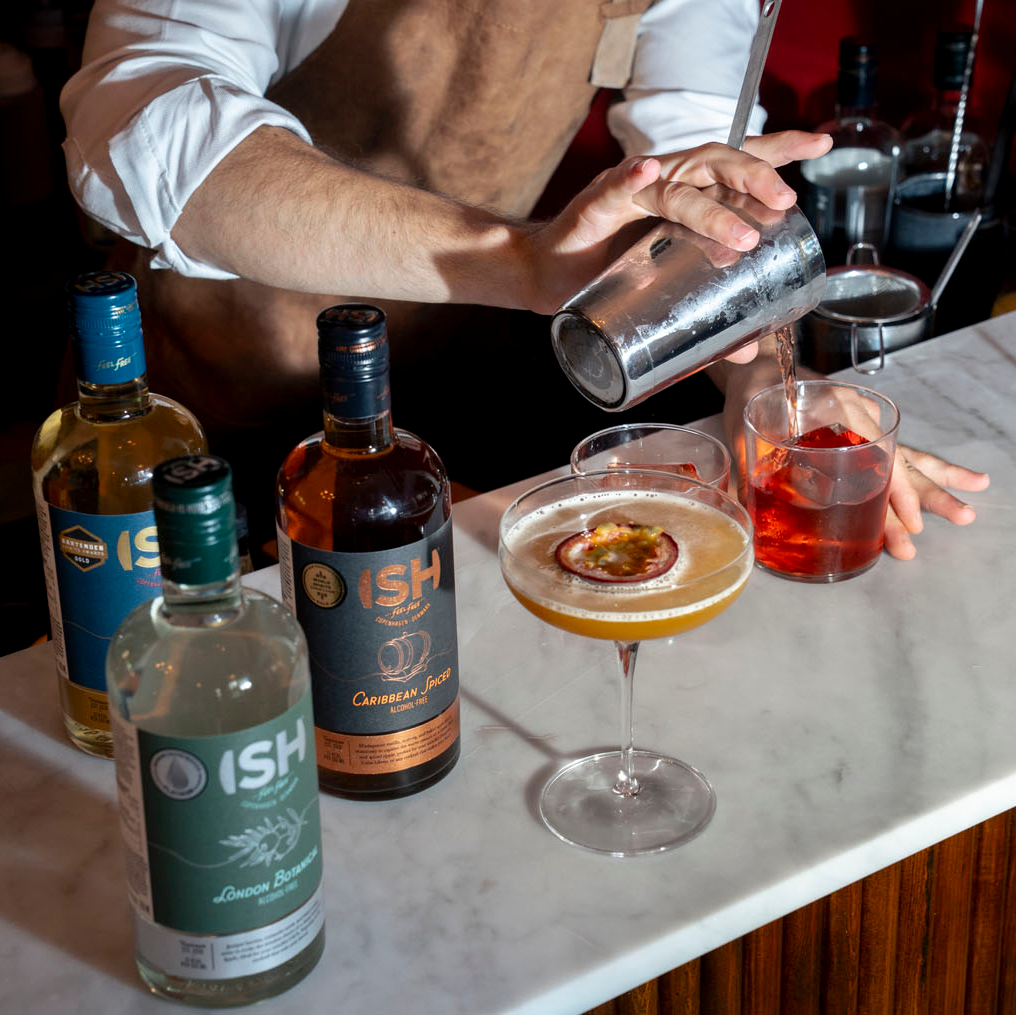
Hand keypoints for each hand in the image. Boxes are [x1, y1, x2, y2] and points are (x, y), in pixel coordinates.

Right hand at [524, 130, 832, 316]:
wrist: (546, 276)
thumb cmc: (607, 274)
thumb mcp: (664, 293)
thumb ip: (707, 313)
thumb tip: (751, 351)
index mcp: (686, 194)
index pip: (738, 161)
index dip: (779, 150)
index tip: (821, 149)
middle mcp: (663, 182)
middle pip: (717, 163)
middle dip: (755, 177)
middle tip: (785, 203)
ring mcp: (630, 191)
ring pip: (677, 183)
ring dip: (711, 205)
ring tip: (741, 232)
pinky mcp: (594, 206)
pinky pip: (615, 188)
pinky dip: (630, 179)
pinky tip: (646, 170)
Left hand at [711, 335, 990, 560]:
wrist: (757, 363)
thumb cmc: (752, 394)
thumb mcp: (746, 431)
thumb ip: (747, 471)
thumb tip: (743, 512)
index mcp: (835, 408)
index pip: (874, 456)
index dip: (891, 491)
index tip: (905, 521)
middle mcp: (857, 413)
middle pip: (899, 459)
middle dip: (924, 495)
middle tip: (961, 518)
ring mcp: (863, 420)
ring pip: (905, 455)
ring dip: (935, 483)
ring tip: (969, 504)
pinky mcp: (861, 428)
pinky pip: (895, 451)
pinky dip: (920, 470)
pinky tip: (949, 484)